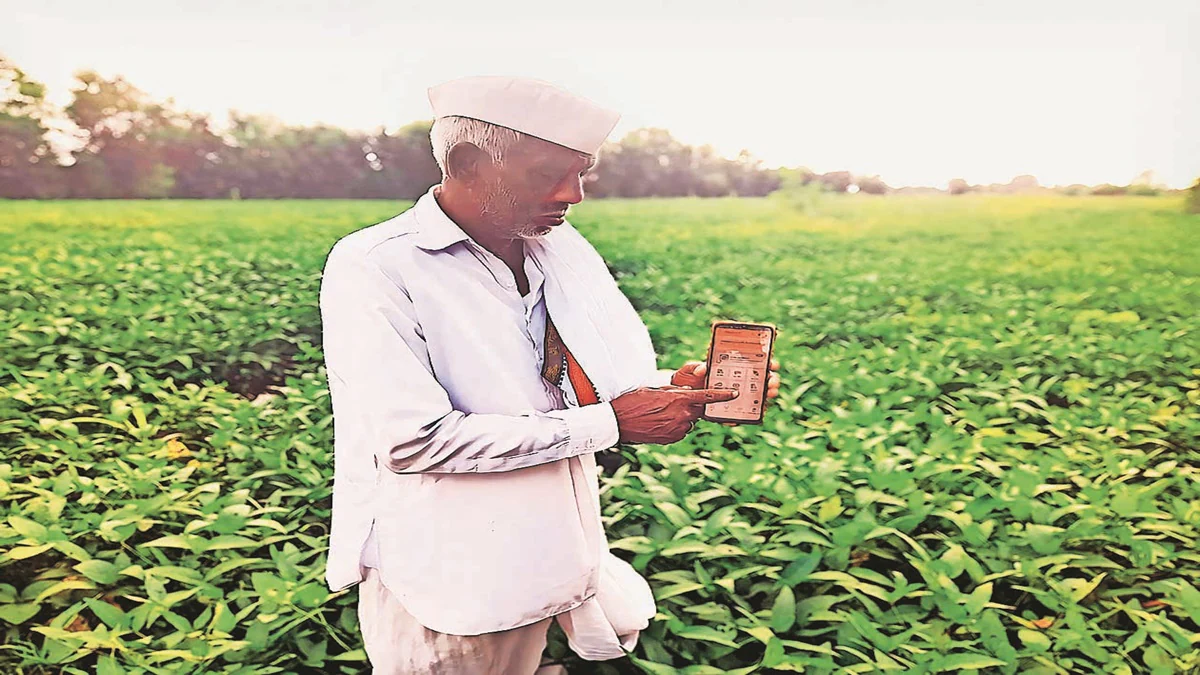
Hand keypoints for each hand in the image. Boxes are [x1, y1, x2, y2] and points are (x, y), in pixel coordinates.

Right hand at [610, 386, 740, 444]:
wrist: (617, 423)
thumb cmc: (633, 403)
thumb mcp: (654, 390)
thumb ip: (674, 391)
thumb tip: (685, 393)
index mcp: (678, 399)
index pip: (707, 397)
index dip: (722, 396)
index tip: (734, 394)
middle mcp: (681, 415)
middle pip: (697, 409)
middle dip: (691, 405)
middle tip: (675, 403)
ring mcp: (677, 429)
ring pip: (689, 421)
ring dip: (681, 417)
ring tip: (660, 414)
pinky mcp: (671, 439)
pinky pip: (680, 431)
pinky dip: (675, 426)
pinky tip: (659, 423)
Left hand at [670, 356, 780, 426]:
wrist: (680, 398)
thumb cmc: (687, 380)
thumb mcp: (687, 371)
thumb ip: (693, 368)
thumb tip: (702, 369)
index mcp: (730, 367)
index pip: (753, 361)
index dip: (766, 360)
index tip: (772, 362)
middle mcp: (737, 381)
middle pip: (761, 378)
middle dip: (771, 379)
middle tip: (772, 380)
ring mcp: (736, 396)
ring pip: (758, 395)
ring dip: (767, 394)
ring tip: (769, 393)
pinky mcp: (732, 410)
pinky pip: (745, 413)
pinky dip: (752, 413)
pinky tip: (756, 412)